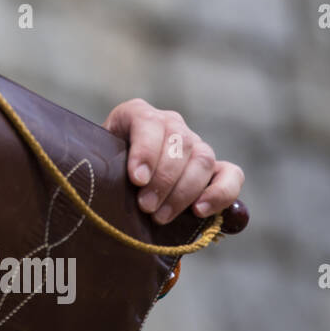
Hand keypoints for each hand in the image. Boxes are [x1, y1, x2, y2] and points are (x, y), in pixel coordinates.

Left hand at [103, 98, 244, 223]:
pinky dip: (220, 193)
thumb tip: (102, 186)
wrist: (117, 180)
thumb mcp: (97, 162)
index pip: (148, 123)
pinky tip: (199, 210)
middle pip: (179, 144)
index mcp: (137, 114)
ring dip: (183, 191)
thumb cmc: (103, 170)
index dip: (146, 151)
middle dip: (163, 180)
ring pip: (203, 159)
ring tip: (161, 216)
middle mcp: (169, 123)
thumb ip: (102, 166)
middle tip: (146, 207)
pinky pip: (231, 174)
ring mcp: (195, 143)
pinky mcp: (215, 167)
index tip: (137, 179)